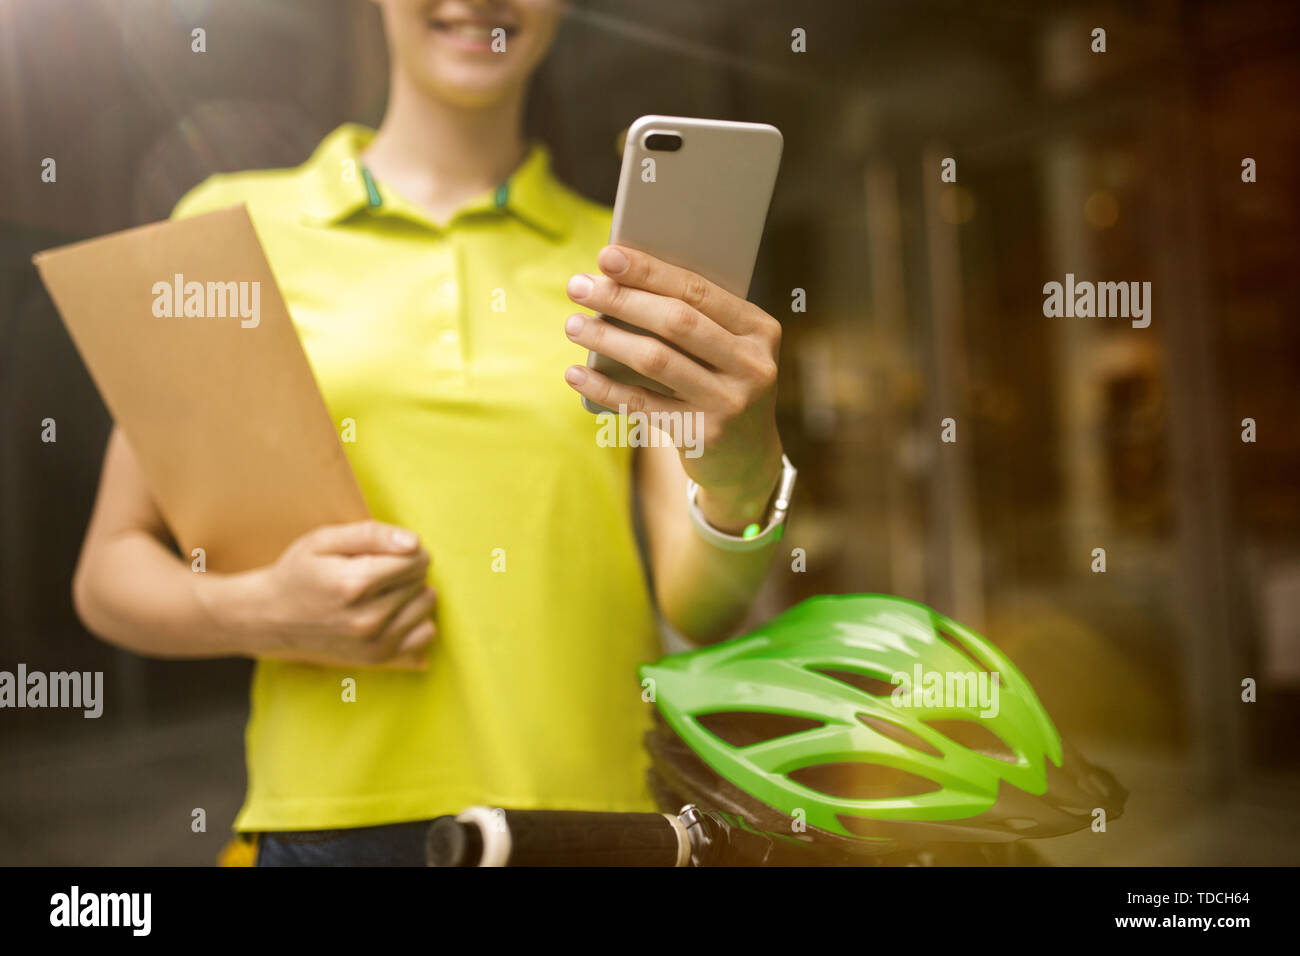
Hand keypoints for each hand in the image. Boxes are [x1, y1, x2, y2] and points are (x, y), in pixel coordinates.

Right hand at [216, 520, 435, 669]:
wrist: (270, 618)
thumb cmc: (298, 573)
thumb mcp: (324, 540)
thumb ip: (372, 535)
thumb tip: (414, 543)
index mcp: (354, 584)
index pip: (416, 558)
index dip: (405, 548)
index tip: (384, 551)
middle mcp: (368, 618)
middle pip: (421, 579)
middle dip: (405, 569)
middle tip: (373, 571)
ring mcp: (374, 643)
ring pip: (426, 603)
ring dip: (412, 592)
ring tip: (380, 591)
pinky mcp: (379, 659)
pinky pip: (425, 633)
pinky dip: (415, 619)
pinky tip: (391, 612)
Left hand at [562, 245, 784, 530]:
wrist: (749, 459)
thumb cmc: (723, 385)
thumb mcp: (727, 350)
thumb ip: (694, 318)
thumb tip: (620, 279)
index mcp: (759, 330)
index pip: (698, 290)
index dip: (649, 271)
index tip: (607, 256)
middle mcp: (752, 365)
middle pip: (676, 321)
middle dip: (622, 299)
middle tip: (578, 287)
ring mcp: (730, 402)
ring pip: (657, 360)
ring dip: (608, 339)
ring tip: (574, 326)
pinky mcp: (704, 434)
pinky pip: (643, 404)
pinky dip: (604, 387)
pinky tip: (576, 374)